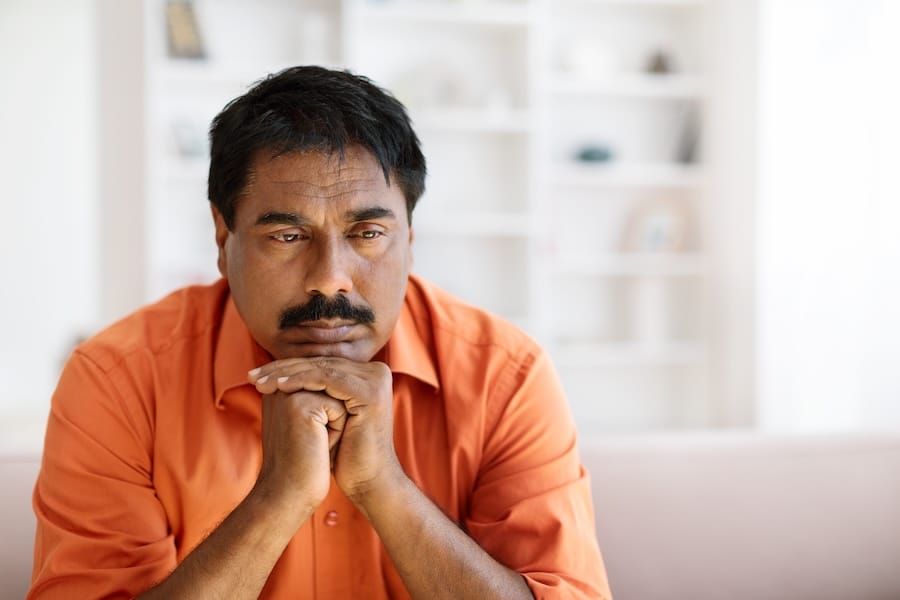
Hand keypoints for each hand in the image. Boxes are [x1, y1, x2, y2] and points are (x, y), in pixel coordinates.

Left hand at [249, 357, 401, 504]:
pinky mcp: (370, 391)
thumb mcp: (325, 414)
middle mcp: (375, 371)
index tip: (256, 375)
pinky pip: (329, 379)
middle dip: (282, 368)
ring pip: (322, 368)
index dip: (287, 366)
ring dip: (287, 374)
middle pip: (320, 363)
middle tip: (252, 375)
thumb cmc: (343, 452)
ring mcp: (376, 379)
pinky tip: (280, 386)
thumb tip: (277, 370)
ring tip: (260, 382)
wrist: (367, 480)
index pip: (320, 363)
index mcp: (367, 372)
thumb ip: (311, 389)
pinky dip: (302, 380)